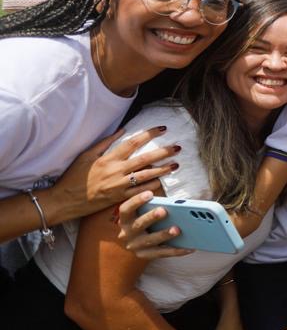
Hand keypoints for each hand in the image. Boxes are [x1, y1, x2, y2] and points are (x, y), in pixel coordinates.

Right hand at [49, 127, 177, 223]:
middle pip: (145, 159)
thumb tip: (122, 129)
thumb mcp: (86, 155)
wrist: (65, 200)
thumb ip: (104, 142)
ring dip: (163, 170)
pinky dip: (153, 186)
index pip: (133, 142)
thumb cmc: (75, 176)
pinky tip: (162, 181)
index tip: (163, 129)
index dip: (149, 134)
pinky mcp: (120, 198)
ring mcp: (119, 185)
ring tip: (176, 164)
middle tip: (177, 148)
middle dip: (163, 152)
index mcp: (108, 158)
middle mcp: (116, 171)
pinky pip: (141, 191)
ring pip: (147, 176)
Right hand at [114, 189, 193, 259]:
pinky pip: (162, 253)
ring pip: (150, 240)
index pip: (126, 209)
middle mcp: (127, 233)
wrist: (137, 243)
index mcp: (125, 219)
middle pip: (138, 224)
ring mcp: (135, 246)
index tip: (149, 194)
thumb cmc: (145, 222)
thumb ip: (153, 206)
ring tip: (178, 229)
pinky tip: (189, 247)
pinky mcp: (146, 256)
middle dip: (151, 217)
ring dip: (164, 234)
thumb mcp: (143, 214)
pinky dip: (176, 250)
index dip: (136, 201)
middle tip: (164, 211)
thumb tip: (175, 202)